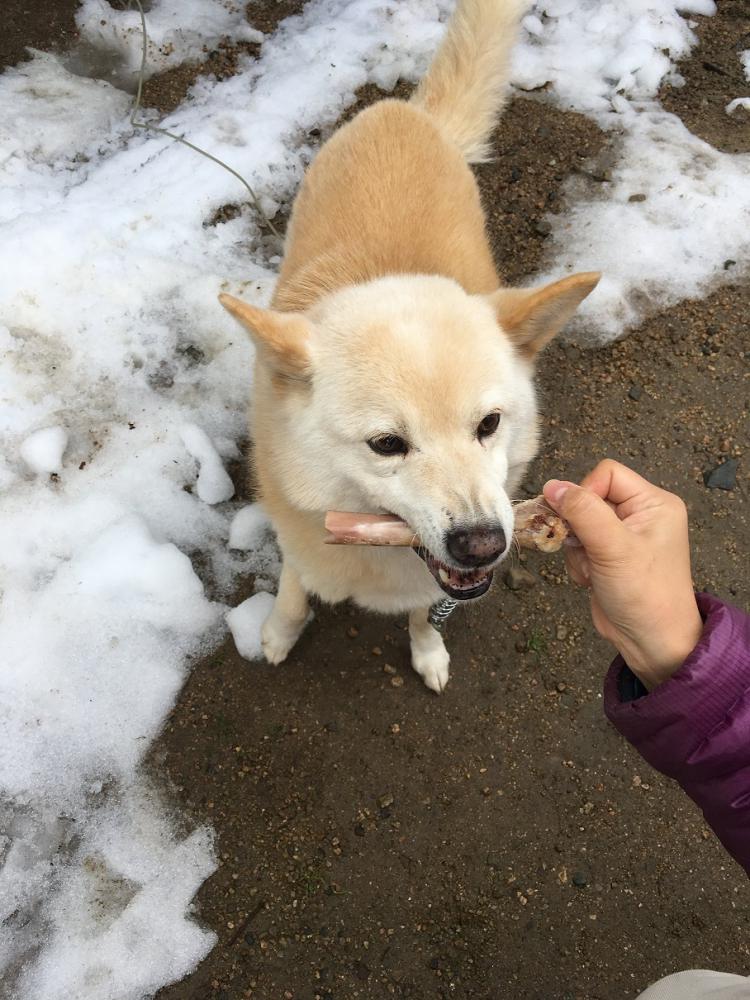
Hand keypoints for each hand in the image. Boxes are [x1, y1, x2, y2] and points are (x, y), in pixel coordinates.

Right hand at [543, 460, 702, 689]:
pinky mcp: (608, 556)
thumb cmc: (644, 593)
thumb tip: (551, 486)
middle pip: (589, 498)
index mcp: (654, 503)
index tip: (577, 521)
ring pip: (578, 523)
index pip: (607, 474)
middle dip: (578, 526)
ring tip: (591, 570)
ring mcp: (623, 537)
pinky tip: (591, 580)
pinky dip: (578, 562)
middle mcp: (640, 515)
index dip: (585, 492)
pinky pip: (579, 545)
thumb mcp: (613, 547)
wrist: (651, 642)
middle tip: (581, 549)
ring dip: (576, 548)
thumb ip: (582, 511)